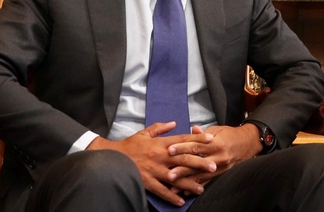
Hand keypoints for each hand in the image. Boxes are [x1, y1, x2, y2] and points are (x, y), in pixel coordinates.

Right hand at [87, 122, 216, 206]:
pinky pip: (162, 191)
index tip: (211, 139)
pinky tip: (181, 201)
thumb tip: (175, 122)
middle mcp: (160, 156)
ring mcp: (154, 170)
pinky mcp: (147, 182)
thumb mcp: (144, 133)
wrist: (110, 158)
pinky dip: (172, 196)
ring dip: (189, 183)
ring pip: (176, 177)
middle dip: (200, 163)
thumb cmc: (129, 146)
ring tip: (201, 189)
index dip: (198, 138)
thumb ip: (160, 128)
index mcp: (161, 143)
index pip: (183, 139)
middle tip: (213, 166)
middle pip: (184, 159)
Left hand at [165, 123, 261, 185]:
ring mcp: (220, 166)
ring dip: (187, 181)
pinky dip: (197, 186)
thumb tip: (192, 130)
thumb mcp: (218, 129)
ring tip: (174, 186)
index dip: (182, 148)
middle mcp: (218, 156)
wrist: (249, 143)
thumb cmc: (231, 134)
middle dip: (182, 170)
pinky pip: (208, 181)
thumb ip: (203, 133)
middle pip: (197, 163)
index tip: (169, 150)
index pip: (196, 146)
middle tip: (168, 174)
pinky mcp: (222, 173)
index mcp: (216, 143)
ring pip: (201, 175)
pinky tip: (187, 191)